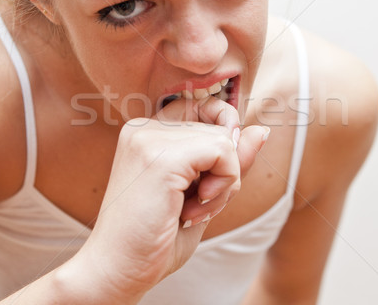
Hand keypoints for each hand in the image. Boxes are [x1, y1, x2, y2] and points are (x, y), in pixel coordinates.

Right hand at [65, 96, 267, 302]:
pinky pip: (223, 152)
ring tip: (192, 211)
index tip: (214, 175)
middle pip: (218, 128)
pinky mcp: (161, 157)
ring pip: (225, 140)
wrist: (116, 271)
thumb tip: (260, 129)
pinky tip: (195, 210)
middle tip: (198, 206)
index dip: (222, 135)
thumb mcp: (202, 194)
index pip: (201, 107)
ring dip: (225, 184)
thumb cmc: (155, 239)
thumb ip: (228, 161)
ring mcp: (149, 138)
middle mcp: (144, 128)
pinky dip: (224, 185)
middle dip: (224, 171)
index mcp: (146, 133)